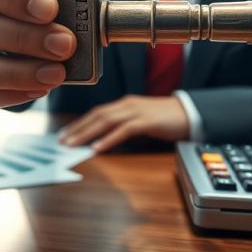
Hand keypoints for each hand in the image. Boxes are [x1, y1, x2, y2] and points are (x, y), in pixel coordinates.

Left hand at [59, 95, 189, 152]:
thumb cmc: (165, 120)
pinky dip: (109, 139)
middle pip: (97, 115)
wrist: (190, 114)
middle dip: (77, 128)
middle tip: (62, 141)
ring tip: (73, 144)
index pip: (96, 112)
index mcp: (124, 104)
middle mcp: (127, 104)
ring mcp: (137, 111)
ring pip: (106, 120)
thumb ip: (123, 128)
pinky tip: (98, 148)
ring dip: (87, 133)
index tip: (65, 134)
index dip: (79, 123)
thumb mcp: (140, 122)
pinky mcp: (147, 121)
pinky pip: (124, 130)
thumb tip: (103, 141)